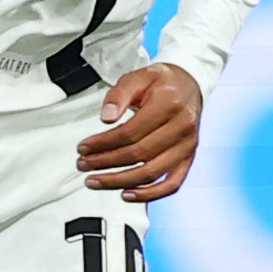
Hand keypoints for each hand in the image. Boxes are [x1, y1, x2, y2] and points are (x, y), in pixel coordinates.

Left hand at [77, 62, 202, 201]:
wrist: (189, 85)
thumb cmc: (161, 82)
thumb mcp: (138, 77)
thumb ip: (119, 95)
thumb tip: (106, 118)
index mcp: (170, 104)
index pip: (131, 132)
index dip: (103, 143)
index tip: (83, 147)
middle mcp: (182, 127)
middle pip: (139, 154)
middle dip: (105, 162)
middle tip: (83, 164)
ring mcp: (187, 146)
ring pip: (152, 173)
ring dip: (120, 181)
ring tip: (95, 181)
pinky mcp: (188, 159)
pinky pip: (171, 184)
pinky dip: (149, 194)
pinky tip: (126, 194)